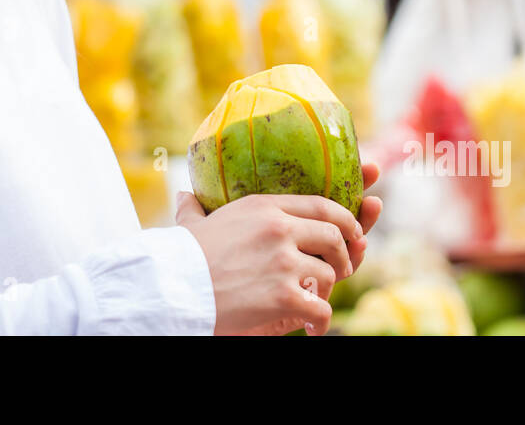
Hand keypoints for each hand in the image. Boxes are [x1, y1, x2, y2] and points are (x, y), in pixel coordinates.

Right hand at [176, 161, 381, 335]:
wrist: (173, 288)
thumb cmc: (181, 257)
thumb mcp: (193, 225)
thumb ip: (195, 209)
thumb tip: (184, 196)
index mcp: (264, 207)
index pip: (320, 204)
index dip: (344, 217)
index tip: (351, 230)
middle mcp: (279, 229)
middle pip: (334, 236)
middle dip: (345, 254)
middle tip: (342, 268)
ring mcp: (284, 261)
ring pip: (329, 274)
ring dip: (326, 291)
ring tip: (314, 301)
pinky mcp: (284, 294)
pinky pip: (321, 308)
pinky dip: (319, 322)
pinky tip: (311, 328)